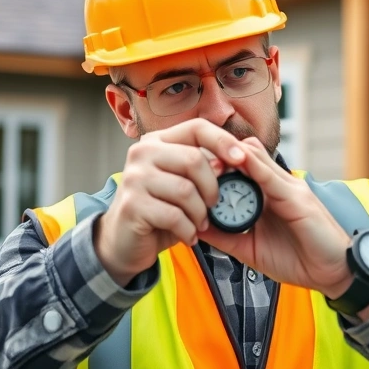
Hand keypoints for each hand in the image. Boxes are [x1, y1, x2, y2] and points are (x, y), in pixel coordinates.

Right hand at [95, 118, 246, 285]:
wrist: (125, 241)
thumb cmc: (162, 209)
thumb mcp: (185, 183)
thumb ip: (205, 167)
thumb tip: (236, 157)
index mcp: (158, 141)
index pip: (197, 127)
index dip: (223, 141)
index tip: (242, 159)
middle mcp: (142, 153)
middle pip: (194, 159)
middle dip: (212, 188)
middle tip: (213, 206)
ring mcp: (133, 178)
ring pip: (186, 190)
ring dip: (200, 213)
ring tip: (199, 223)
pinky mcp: (131, 205)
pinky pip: (175, 216)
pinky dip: (189, 230)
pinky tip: (189, 236)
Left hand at [198, 137, 354, 297]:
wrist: (333, 273)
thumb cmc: (299, 260)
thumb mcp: (251, 249)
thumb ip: (226, 236)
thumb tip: (195, 227)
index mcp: (265, 196)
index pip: (236, 168)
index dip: (212, 168)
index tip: (186, 174)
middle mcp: (276, 186)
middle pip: (242, 156)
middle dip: (215, 158)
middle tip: (189, 165)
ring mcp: (288, 187)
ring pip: (254, 158)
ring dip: (229, 157)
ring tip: (205, 162)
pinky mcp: (297, 196)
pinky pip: (271, 176)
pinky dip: (253, 166)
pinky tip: (236, 162)